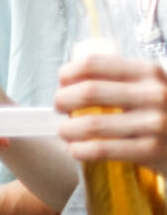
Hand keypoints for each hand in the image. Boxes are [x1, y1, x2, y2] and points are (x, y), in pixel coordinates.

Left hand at [57, 52, 166, 167]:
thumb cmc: (162, 112)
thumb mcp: (149, 87)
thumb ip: (119, 80)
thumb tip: (68, 82)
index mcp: (148, 72)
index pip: (94, 64)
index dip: (68, 73)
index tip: (62, 84)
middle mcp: (154, 94)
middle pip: (88, 92)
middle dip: (62, 100)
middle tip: (59, 108)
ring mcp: (155, 123)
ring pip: (91, 124)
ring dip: (67, 129)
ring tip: (65, 132)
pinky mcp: (151, 150)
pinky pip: (101, 150)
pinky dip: (79, 150)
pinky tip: (76, 149)